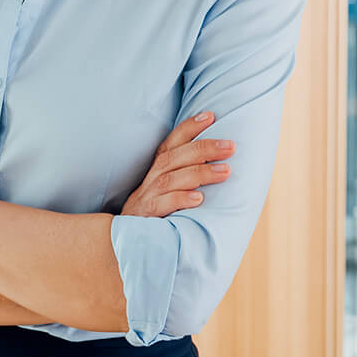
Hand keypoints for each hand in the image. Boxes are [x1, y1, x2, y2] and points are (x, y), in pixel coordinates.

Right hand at [120, 112, 234, 217]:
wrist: (126, 240)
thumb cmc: (157, 212)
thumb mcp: (168, 190)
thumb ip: (187, 176)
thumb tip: (225, 165)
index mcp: (158, 170)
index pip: (172, 143)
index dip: (188, 128)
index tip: (210, 116)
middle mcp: (152, 179)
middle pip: (175, 157)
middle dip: (203, 148)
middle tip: (230, 146)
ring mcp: (148, 197)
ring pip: (171, 179)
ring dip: (199, 173)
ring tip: (226, 171)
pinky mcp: (147, 216)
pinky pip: (162, 205)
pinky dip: (180, 199)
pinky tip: (198, 199)